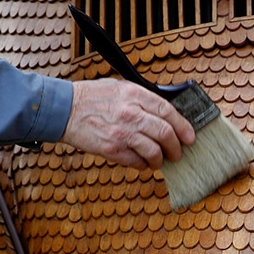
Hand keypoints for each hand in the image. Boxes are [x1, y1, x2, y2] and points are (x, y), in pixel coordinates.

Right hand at [62, 79, 194, 168]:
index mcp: (134, 94)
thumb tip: (165, 114)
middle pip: (166, 133)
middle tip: (178, 153)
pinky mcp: (112, 149)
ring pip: (154, 152)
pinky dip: (143, 165)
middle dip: (176, 147)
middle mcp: (131, 113)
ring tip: (159, 161)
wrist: (63, 109)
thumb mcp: (120, 87)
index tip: (189, 136)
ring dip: (160, 160)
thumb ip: (142, 98)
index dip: (183, 126)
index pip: (168, 111)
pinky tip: (142, 162)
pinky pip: (137, 162)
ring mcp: (122, 133)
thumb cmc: (91, 97)